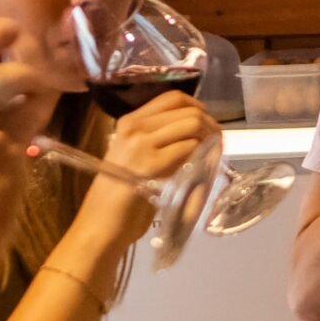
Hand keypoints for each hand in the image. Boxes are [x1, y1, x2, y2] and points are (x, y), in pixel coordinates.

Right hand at [78, 93, 217, 248]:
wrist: (102, 222)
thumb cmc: (119, 196)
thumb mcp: (133, 157)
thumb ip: (158, 142)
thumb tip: (194, 135)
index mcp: (129, 122)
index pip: (171, 98)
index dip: (196, 106)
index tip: (206, 121)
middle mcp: (134, 128)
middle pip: (187, 110)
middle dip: (209, 124)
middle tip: (217, 142)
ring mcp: (142, 144)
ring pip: (192, 124)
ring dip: (210, 138)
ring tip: (214, 154)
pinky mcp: (152, 164)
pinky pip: (188, 148)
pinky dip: (202, 155)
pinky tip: (202, 167)